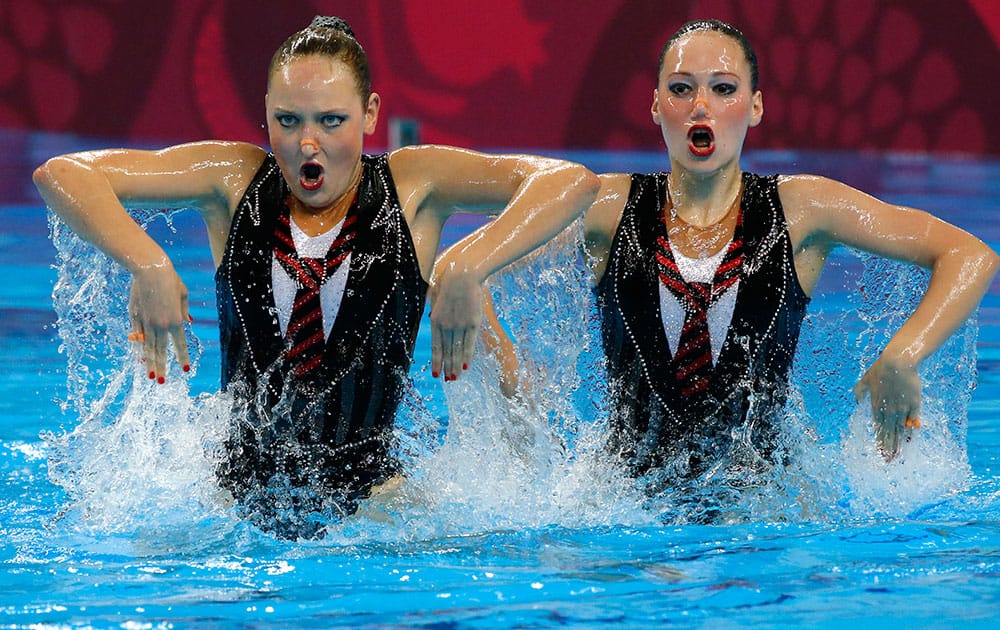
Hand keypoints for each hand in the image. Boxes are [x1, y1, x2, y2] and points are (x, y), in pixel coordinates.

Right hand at [128, 261, 190, 381]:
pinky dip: (139, 347)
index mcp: (176, 320)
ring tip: (151, 376)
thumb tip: (187, 324)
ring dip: (149, 363)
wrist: (150, 270)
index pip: (180, 344)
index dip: (182, 358)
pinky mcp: (135, 317)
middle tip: (162, 382)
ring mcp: (146, 322)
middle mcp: (161, 324)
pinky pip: (138, 335)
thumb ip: (184, 311)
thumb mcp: (183, 295)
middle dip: (162, 367)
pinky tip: (140, 357)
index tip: (185, 370)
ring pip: (148, 347)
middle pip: (161, 351)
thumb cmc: (170, 280)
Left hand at [428, 265, 482, 381]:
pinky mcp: (473, 323)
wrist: (463, 275)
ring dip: (457, 365)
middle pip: (448, 352)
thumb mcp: (435, 298)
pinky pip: (470, 343)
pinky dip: (468, 356)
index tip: (437, 374)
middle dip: (447, 367)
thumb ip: (435, 311)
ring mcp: (460, 325)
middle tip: (448, 380)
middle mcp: (447, 326)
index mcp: (436, 320)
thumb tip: (433, 319)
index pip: (436, 348)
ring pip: (458, 350)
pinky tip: (466, 366)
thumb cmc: (448, 283)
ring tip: (456, 377)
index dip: (437, 362)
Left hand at [853, 353, 921, 460]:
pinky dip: (911, 429)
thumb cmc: (880, 369)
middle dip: (889, 448)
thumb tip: (856, 402)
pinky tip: (911, 439)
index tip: (880, 453)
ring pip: (899, 429)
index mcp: (875, 407)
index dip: (880, 441)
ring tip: (898, 456)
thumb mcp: (865, 380)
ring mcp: (901, 408)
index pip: (878, 429)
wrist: (897, 362)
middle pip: (888, 433)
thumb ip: (859, 391)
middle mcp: (888, 410)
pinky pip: (912, 419)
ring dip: (899, 443)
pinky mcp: (913, 403)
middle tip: (889, 462)